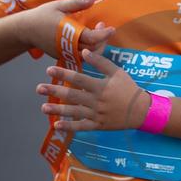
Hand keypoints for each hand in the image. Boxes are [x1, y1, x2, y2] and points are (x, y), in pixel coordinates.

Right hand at [16, 0, 114, 58]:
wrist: (25, 30)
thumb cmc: (42, 15)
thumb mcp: (59, 5)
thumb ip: (77, 4)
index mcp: (68, 32)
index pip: (91, 37)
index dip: (103, 34)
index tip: (112, 28)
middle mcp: (68, 46)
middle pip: (92, 49)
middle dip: (102, 39)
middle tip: (101, 25)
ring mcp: (66, 53)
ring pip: (87, 55)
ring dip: (96, 46)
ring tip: (97, 32)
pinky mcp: (63, 56)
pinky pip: (80, 57)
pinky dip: (88, 50)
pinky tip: (89, 39)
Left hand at [36, 48, 150, 131]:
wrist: (141, 110)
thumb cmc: (128, 88)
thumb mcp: (117, 72)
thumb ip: (101, 62)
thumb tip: (84, 52)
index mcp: (101, 87)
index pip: (79, 79)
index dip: (64, 74)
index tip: (49, 70)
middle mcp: (97, 101)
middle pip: (72, 96)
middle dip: (55, 92)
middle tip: (39, 88)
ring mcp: (97, 115)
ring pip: (74, 112)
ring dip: (58, 110)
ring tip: (43, 107)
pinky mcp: (98, 125)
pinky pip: (82, 127)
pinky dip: (69, 127)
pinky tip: (56, 125)